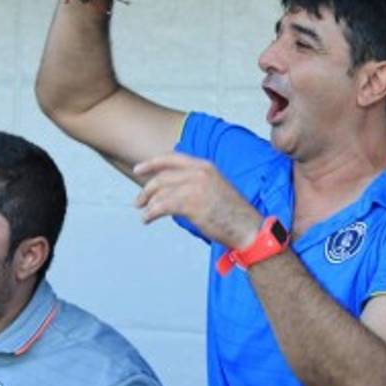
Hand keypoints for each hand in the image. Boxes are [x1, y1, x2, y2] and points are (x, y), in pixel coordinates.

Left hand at [133, 153, 262, 249]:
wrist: (247, 227)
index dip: (152, 163)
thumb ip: (195, 182)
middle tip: (138, 201)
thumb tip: (171, 189)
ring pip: (160, 191)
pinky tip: (148, 219)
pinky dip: (151, 213)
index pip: (172, 158)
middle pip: (162, 176)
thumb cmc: (232, 213)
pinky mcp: (191, 204)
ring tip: (144, 213)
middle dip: (147, 189)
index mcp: (205, 166)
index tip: (138, 169)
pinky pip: (163, 206)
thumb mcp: (215, 187)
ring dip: (148, 203)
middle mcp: (199, 172)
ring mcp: (195, 187)